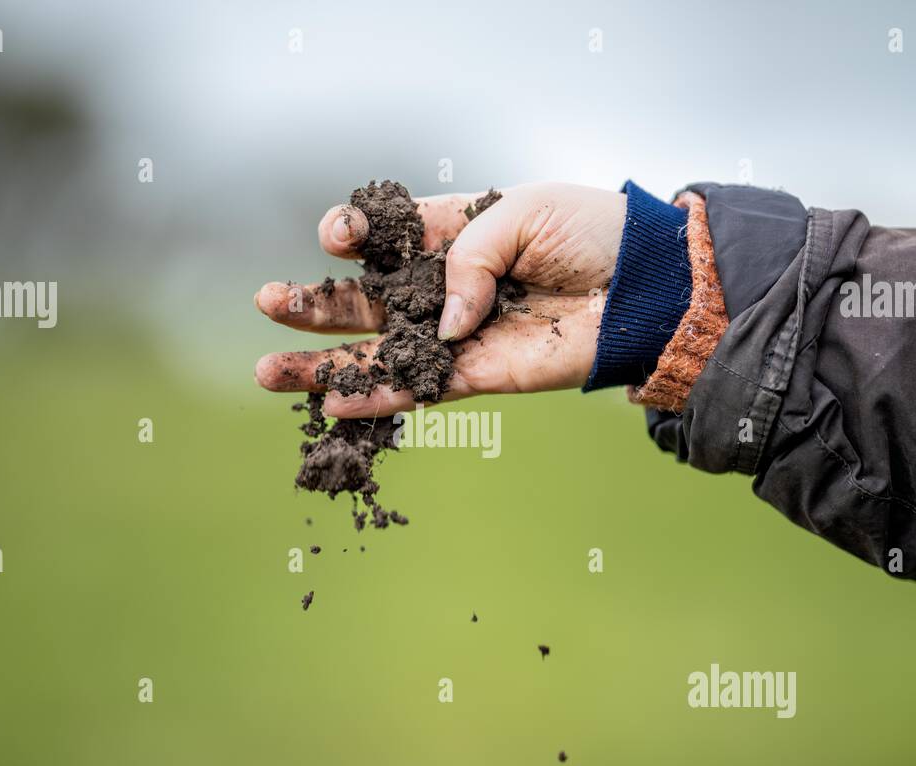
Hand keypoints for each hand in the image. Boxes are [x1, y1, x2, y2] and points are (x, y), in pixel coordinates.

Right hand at [252, 182, 625, 416]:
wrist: (647, 287)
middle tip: (268, 302)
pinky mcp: (480, 375)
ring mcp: (459, 334)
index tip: (337, 236)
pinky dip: (378, 397)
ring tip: (269, 370)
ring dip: (325, 362)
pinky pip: (420, 389)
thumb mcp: (523, 214)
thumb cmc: (593, 235)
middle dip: (316, 302)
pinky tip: (333, 401)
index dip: (356, 233)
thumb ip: (468, 257)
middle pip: (368, 297)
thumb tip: (439, 324)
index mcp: (457, 231)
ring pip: (380, 353)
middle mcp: (449, 285)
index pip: (389, 233)